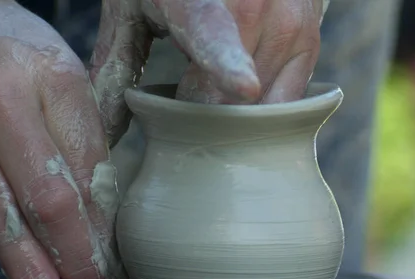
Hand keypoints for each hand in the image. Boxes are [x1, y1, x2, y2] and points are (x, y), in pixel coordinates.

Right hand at [0, 0, 127, 278]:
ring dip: (32, 270)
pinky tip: (25, 275)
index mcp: (49, 78)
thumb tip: (105, 220)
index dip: (103, 227)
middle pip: (43, 198)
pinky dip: (4, 247)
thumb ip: (84, 141)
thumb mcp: (66, 79)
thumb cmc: (21, 52)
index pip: (86, 170)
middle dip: (74, 258)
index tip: (118, 265)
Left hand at [90, 0, 325, 146]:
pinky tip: (244, 83)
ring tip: (215, 78)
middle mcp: (258, 5)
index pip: (217, 36)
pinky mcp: (310, 40)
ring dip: (237, 111)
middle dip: (208, 114)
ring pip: (265, 106)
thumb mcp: (133, 7)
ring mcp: (290, 24)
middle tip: (188, 92)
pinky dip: (264, 104)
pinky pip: (289, 99)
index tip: (244, 86)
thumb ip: (116, 65)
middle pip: (236, 99)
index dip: (230, 65)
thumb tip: (105, 129)